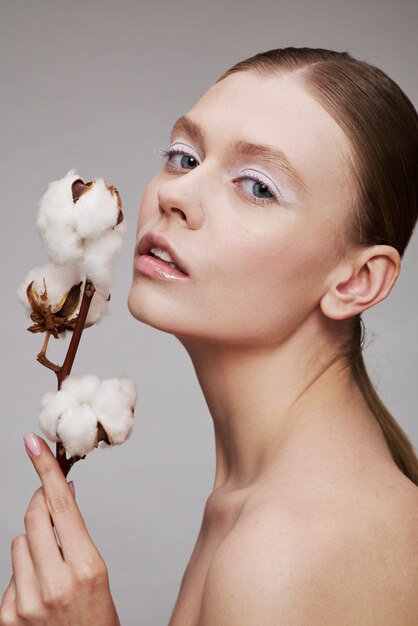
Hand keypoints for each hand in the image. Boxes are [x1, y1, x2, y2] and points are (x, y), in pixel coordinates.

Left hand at [0, 433, 119, 625]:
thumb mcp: (97, 572)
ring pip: (19, 542)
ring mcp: (26, 603)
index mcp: (85, 568)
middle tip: (49, 500)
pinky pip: (10, 572)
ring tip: (50, 569)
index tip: (33, 444)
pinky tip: (37, 591)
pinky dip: (22, 572)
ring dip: (32, 544)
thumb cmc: (96, 617)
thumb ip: (75, 534)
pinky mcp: (8, 616)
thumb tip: (62, 494)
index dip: (46, 470)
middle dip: (40, 503)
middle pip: (34, 517)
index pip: (61, 506)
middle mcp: (54, 584)